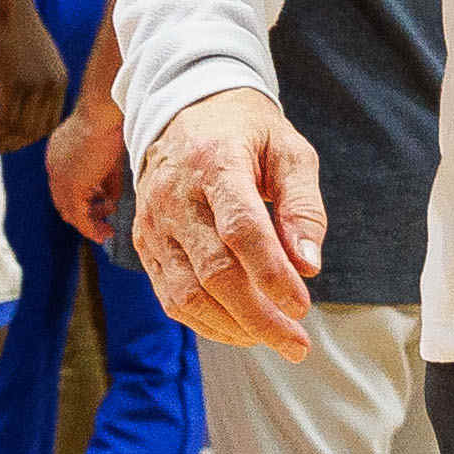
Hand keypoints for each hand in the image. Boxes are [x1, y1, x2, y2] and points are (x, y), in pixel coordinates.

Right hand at [0, 0, 71, 158]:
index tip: (6, 139)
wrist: (8, 4)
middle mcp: (52, 88)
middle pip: (34, 132)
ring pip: (18, 130)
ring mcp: (36, 87)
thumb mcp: (32, 57)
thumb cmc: (13, 25)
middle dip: (10, 144)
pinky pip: (5, 121)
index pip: (49, 124)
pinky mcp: (16, 85)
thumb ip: (32, 79)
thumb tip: (16, 98)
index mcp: (60, 82)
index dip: (26, 137)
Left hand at [46, 81, 129, 239]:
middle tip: (103, 224)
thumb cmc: (109, 122)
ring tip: (106, 231)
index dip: (84, 196)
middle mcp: (54, 166)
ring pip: (70, 211)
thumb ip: (107, 179)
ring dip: (89, 224)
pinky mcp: (70, 187)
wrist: (102, 111)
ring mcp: (60, 178)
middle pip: (64, 199)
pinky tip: (103, 233)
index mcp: (59, 153)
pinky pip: (79, 217)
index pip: (66, 183)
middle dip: (85, 213)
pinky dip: (90, 228)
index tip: (102, 204)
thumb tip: (111, 199)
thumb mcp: (109, 154)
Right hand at [134, 87, 326, 349]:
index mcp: (215, 163)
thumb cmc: (246, 134)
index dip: (272, 275)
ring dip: (234, 328)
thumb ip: (302, 206)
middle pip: (214, 273)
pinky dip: (207, 322)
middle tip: (297, 342)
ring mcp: (154, 222)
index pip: (241, 230)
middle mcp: (175, 196)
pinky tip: (241, 329)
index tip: (302, 306)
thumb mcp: (288, 151)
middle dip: (259, 317)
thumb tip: (308, 267)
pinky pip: (170, 296)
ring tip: (274, 337)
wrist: (183, 111)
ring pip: (187, 294)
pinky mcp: (144, 242)